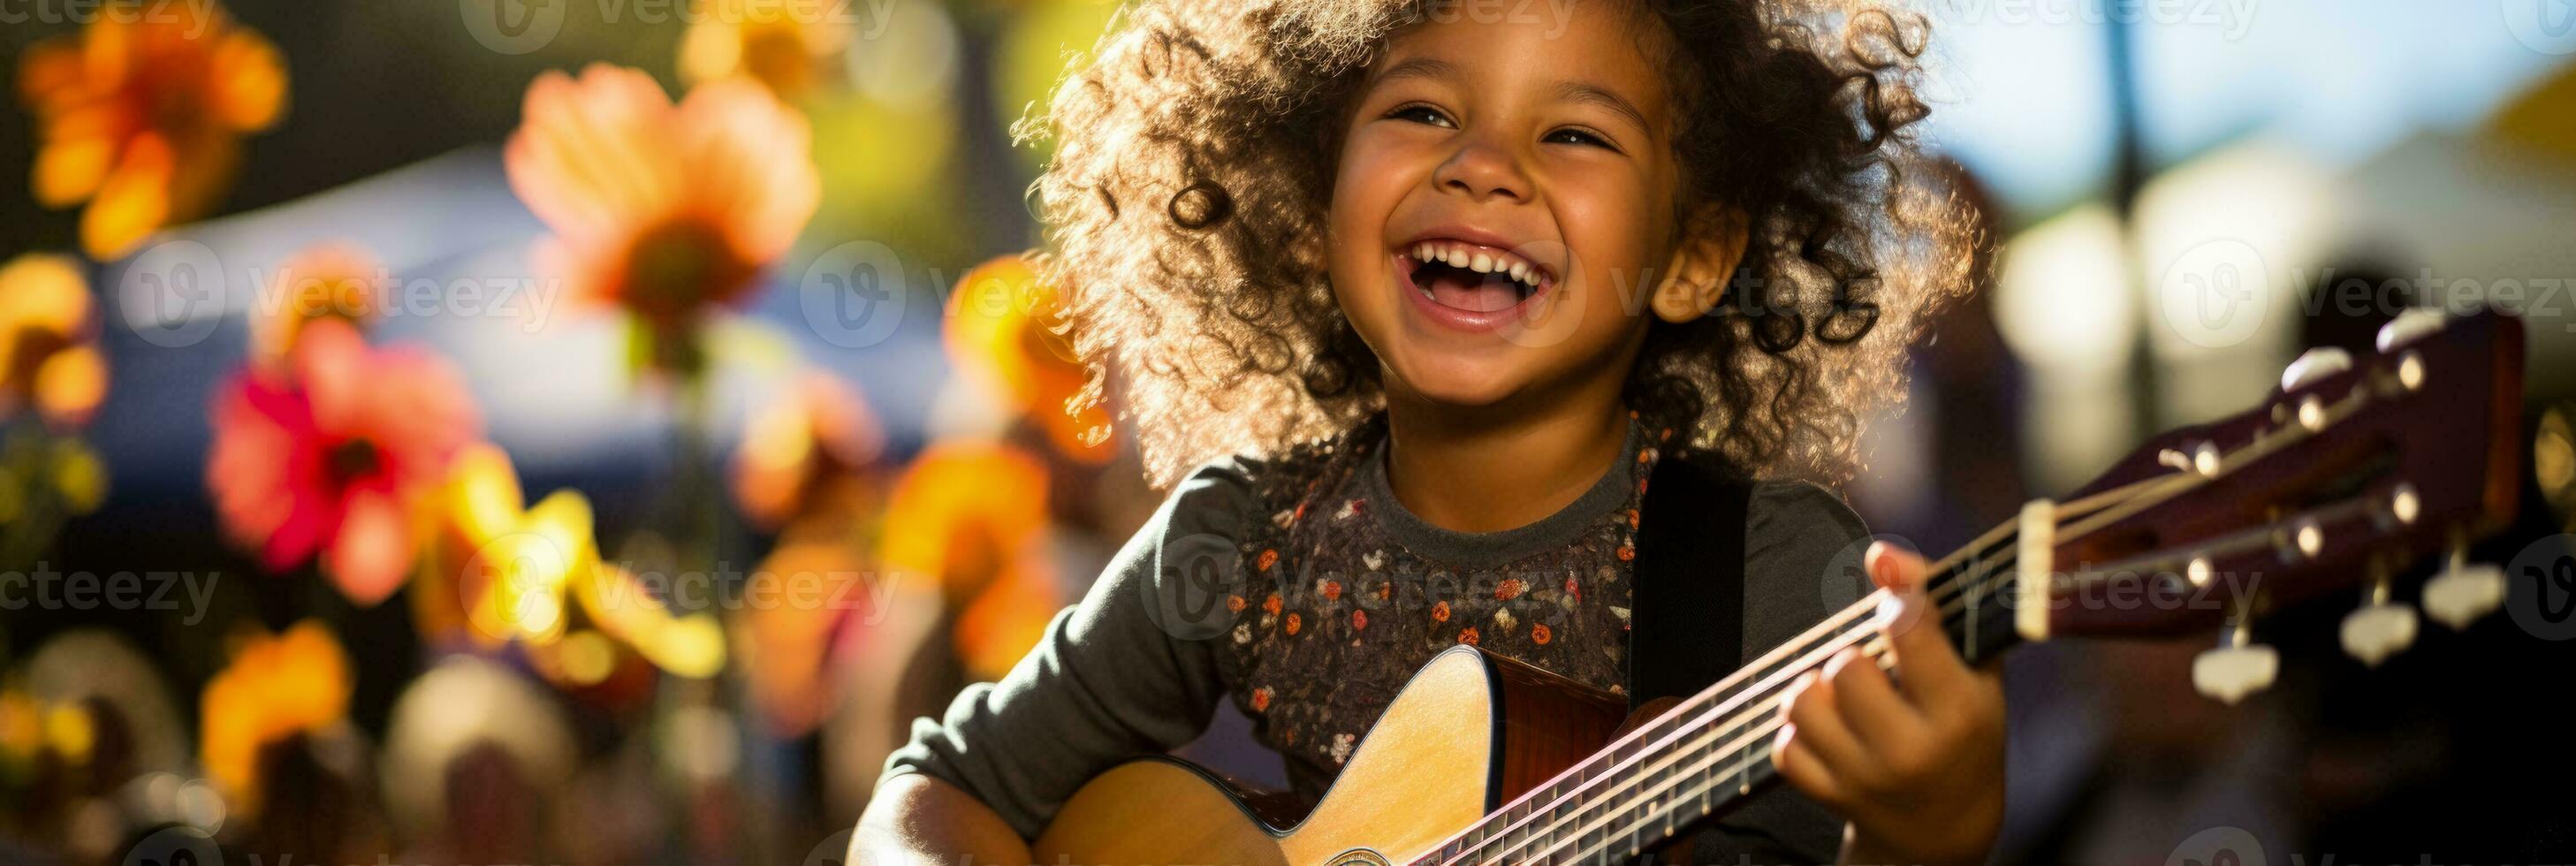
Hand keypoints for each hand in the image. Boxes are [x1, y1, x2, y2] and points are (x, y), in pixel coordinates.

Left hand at [1773, 542, 2005, 865]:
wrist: (1946, 824)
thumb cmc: (1962, 726)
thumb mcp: (1972, 667)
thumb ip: (1933, 599)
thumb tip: (1880, 554)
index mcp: (1959, 711)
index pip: (1908, 630)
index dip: (1896, 602)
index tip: (1897, 606)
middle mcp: (1912, 750)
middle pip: (1845, 666)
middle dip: (1854, 657)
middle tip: (1873, 670)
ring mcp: (1866, 779)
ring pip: (1803, 703)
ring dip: (1815, 690)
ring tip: (1841, 697)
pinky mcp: (1830, 797)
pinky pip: (1783, 746)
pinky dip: (1796, 733)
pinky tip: (1827, 732)